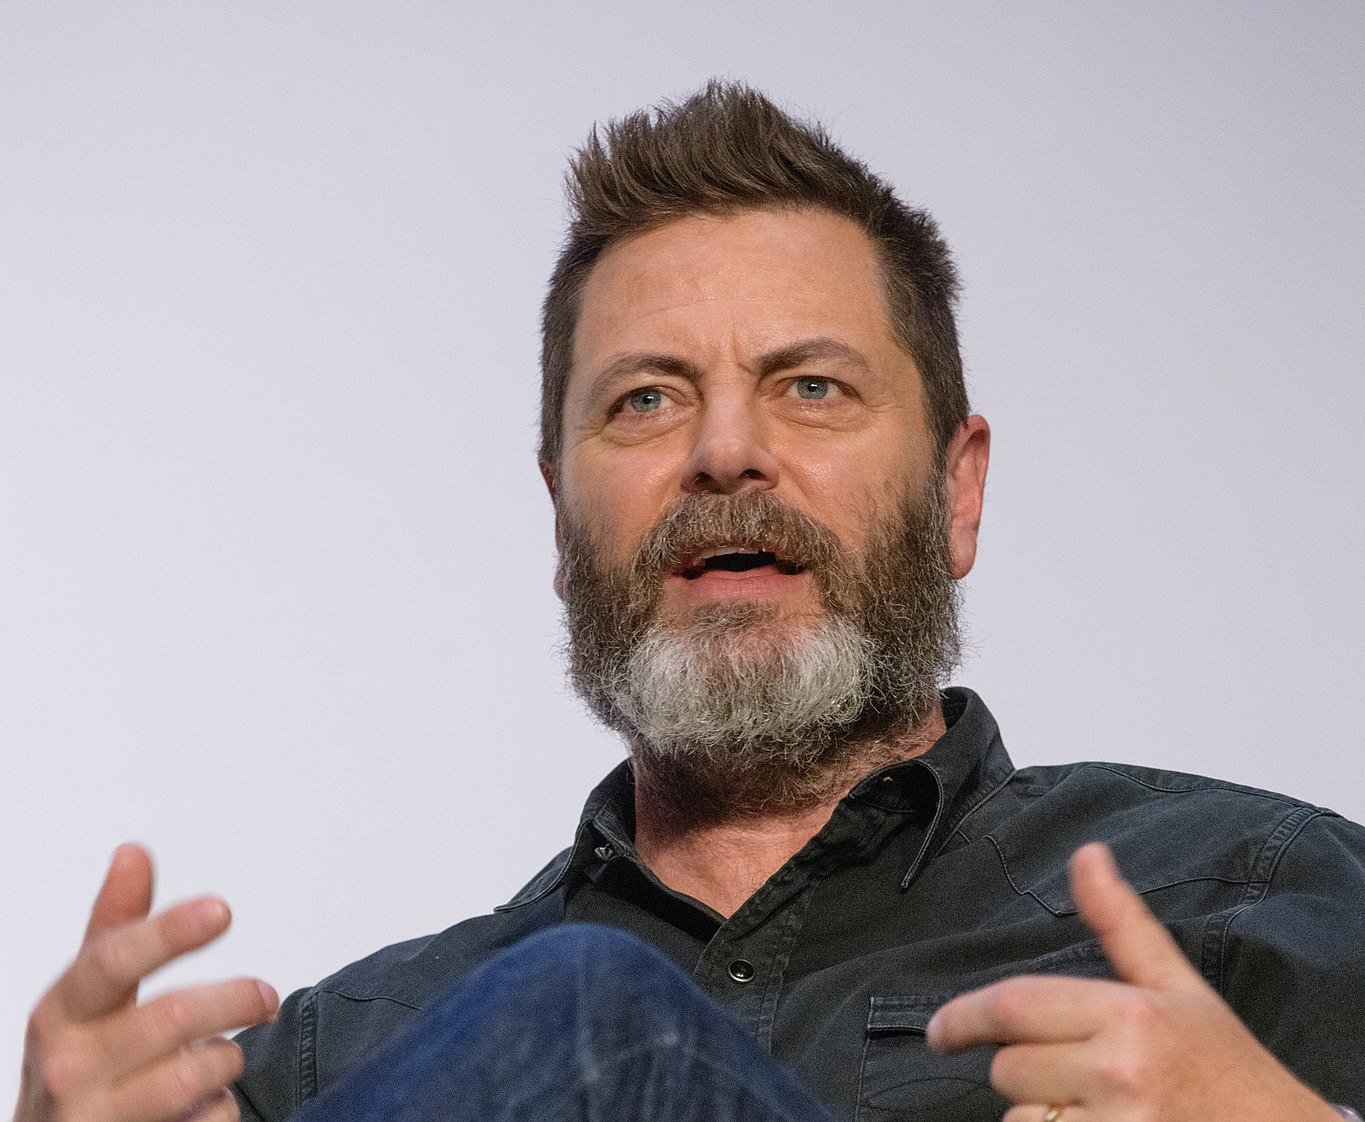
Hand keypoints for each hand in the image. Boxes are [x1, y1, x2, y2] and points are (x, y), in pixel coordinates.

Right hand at [13, 844, 278, 1121]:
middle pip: (172, 1017)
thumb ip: (117, 929)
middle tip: (265, 996)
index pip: (113, 961)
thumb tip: (133, 851)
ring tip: (221, 1058)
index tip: (221, 909)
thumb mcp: (87, 998)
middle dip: (235, 999)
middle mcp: (68, 1068)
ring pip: (196, 1075)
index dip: (169, 932)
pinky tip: (203, 1108)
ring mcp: (94, 1119)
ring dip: (227, 1060)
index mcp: (60, 1014)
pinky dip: (221, 1110)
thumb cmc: (80, 1063)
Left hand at [926, 842, 1339, 1121]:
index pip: (1015, 1007)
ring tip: (1096, 1110)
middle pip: (1010, 1068)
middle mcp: (1120, 1074)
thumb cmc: (1228, 1069)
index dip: (963, 1017)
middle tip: (1074, 1072)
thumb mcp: (1179, 988)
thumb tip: (1086, 855)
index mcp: (1130, 1017)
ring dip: (1040, 1116)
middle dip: (1026, 1069)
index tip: (940, 1031)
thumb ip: (1121, 924)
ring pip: (1021, 1119)